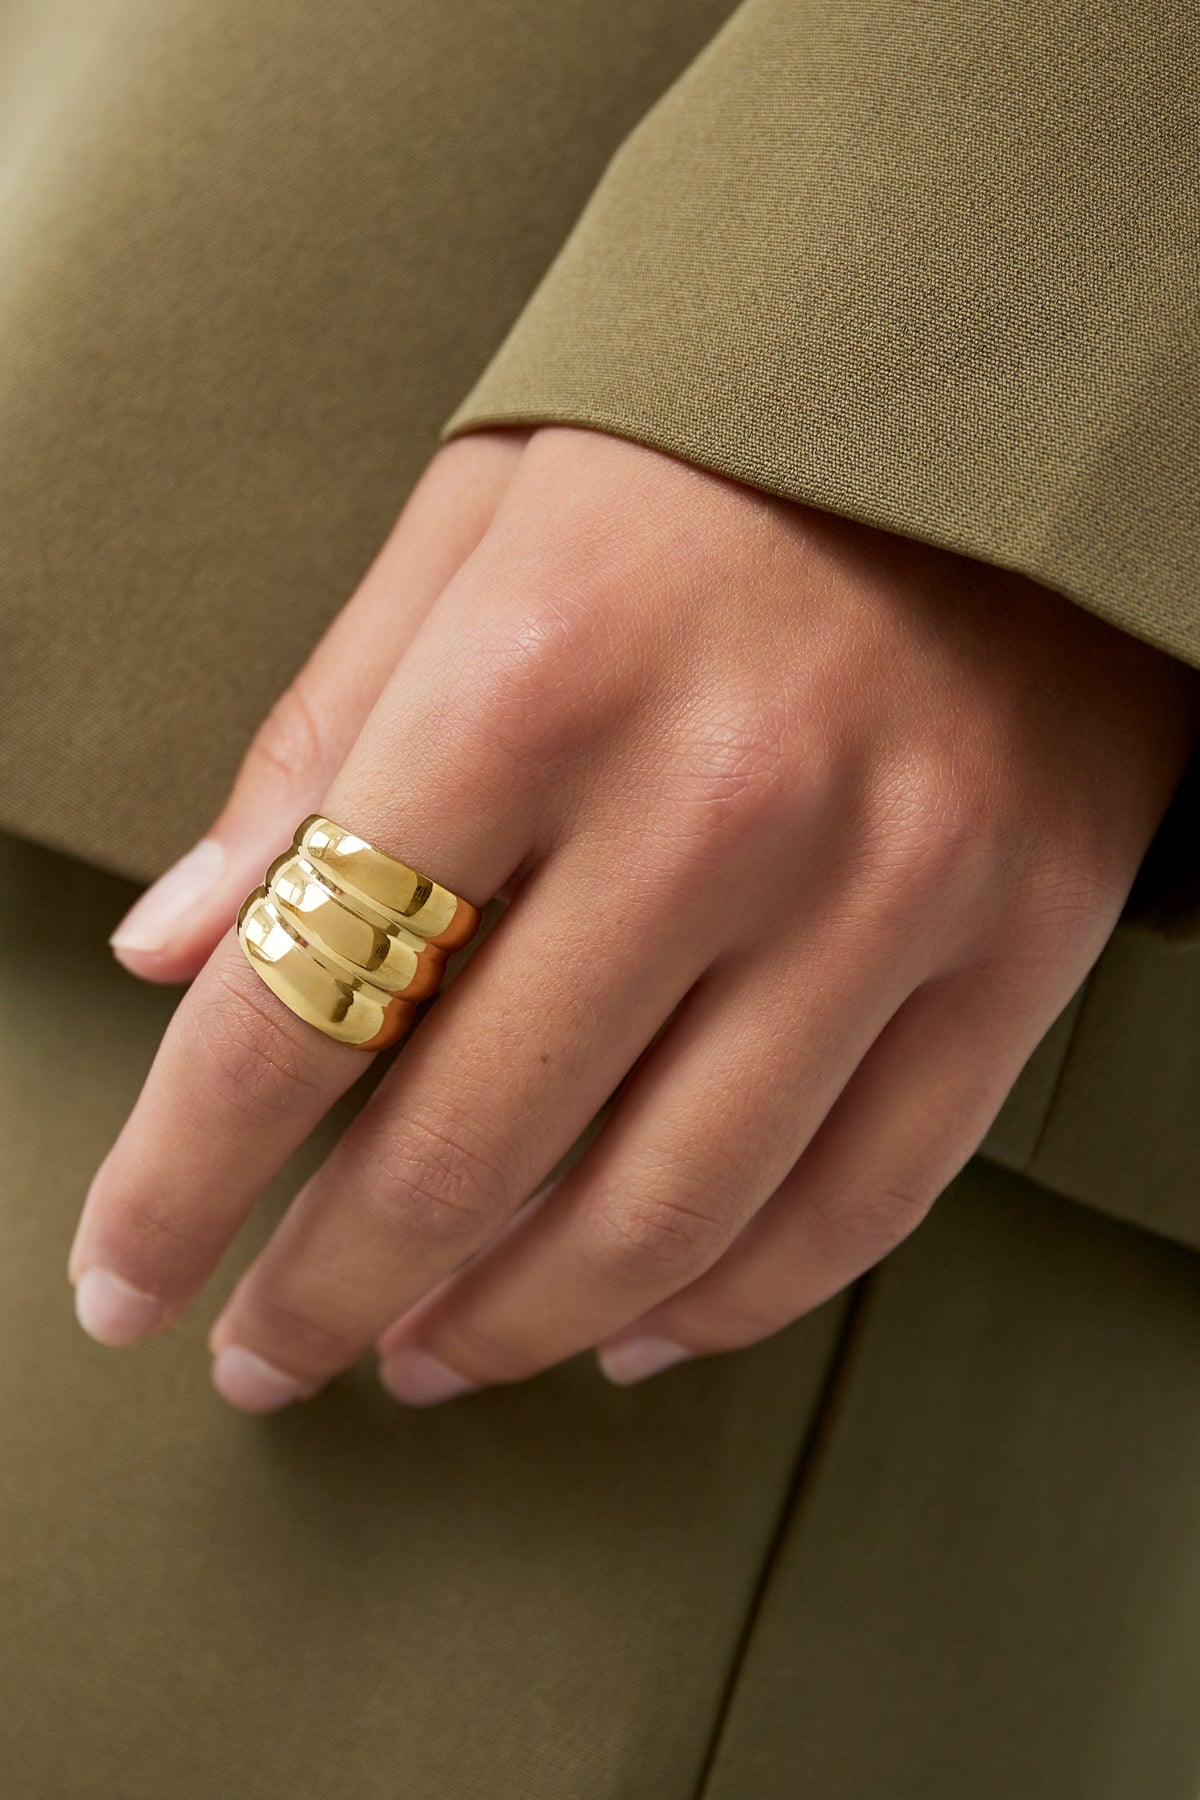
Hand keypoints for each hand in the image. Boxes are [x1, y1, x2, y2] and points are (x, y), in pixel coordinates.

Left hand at [72, 427, 1198, 1410]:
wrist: (1011, 396)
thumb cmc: (709, 457)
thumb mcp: (476, 531)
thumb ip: (320, 745)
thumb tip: (169, 951)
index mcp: (537, 674)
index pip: (300, 997)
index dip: (182, 1180)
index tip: (127, 1287)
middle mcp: (720, 800)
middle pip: (470, 1147)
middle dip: (331, 1291)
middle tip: (270, 1356)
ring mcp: (893, 887)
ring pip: (667, 1218)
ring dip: (513, 1326)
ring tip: (429, 1357)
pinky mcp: (1023, 944)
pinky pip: (860, 1200)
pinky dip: (727, 1305)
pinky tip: (632, 1330)